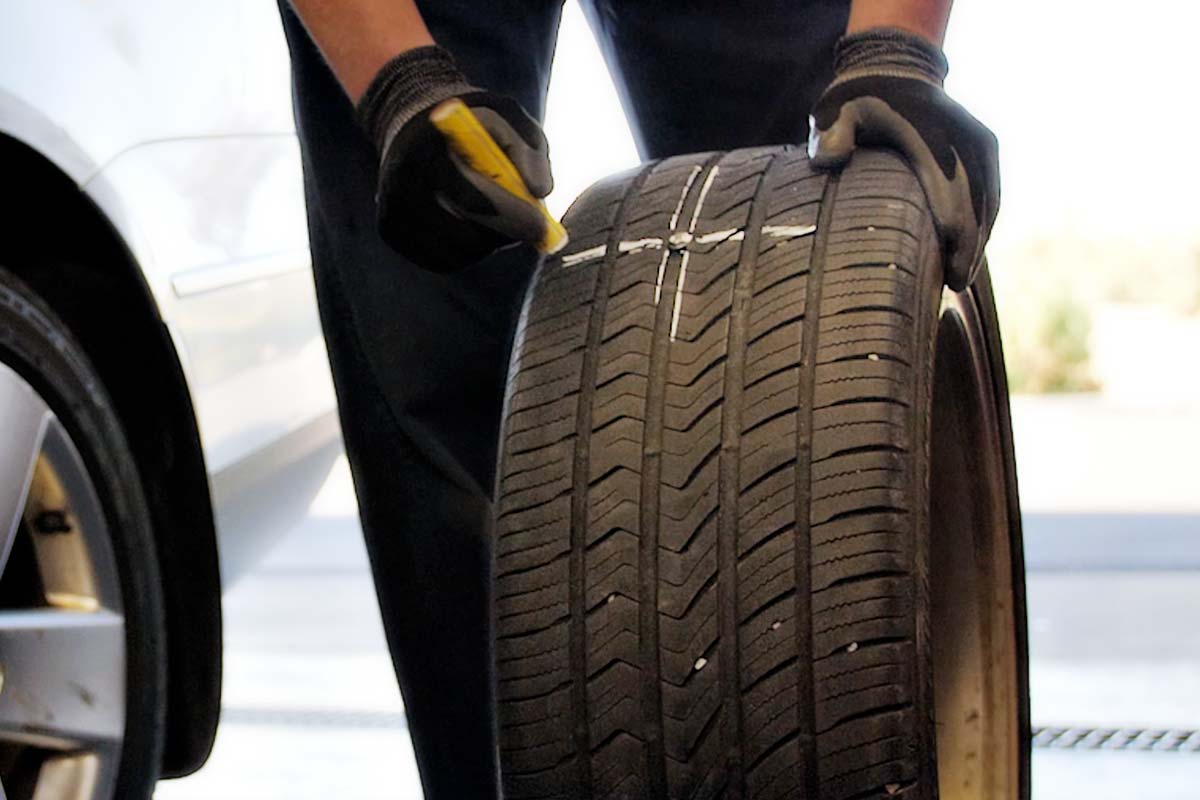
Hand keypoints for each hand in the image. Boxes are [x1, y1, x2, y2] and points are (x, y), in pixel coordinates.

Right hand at [357, 46, 552, 272]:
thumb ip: (527, 148)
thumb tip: (540, 191)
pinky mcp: (390, 231)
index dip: (510, 216)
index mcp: (427, 146)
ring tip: (497, 217)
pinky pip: (441, 260)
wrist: (415, 124)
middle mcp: (401, 180)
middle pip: (462, 235)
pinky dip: (465, 252)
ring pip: (455, 254)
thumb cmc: (471, 123)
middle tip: (529, 231)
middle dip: (502, 236)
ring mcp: (391, 209)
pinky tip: (471, 225)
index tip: (542, 228)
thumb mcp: (506, 118)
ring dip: (486, 244)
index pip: (469, 195)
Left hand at [808, 28, 998, 290]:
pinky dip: (986, 220)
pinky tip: (974, 251)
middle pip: (973, 206)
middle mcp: (960, 139)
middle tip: (954, 287)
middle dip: (966, 250)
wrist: (893, 67)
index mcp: (928, 136)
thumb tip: (828, 161)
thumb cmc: (857, 100)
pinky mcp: (986, 145)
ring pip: (988, 201)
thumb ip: (829, 134)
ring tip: (962, 279)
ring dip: (979, 240)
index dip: (952, 241)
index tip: (947, 276)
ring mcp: (978, 141)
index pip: (949, 198)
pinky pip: (993, 190)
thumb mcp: (834, 110)